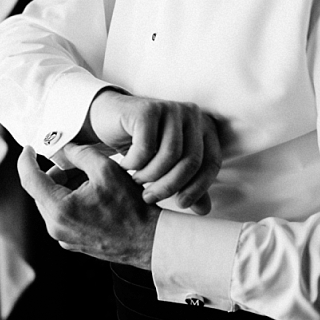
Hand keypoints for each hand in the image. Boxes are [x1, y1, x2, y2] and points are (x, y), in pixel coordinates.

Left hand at [18, 144, 159, 268]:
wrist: (148, 240)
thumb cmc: (132, 207)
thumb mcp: (107, 170)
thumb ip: (80, 154)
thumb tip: (64, 147)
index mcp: (60, 209)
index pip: (30, 179)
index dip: (26, 160)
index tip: (29, 149)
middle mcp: (57, 227)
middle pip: (41, 192)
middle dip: (53, 173)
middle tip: (72, 162)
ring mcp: (64, 238)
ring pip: (51, 204)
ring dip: (62, 188)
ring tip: (87, 179)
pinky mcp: (72, 243)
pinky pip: (61, 217)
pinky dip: (69, 202)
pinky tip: (91, 196)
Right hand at [80, 89, 221, 214]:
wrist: (108, 118)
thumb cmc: (141, 145)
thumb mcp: (167, 167)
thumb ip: (186, 185)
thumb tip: (203, 210)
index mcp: (204, 127)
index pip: (211, 162)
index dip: (199, 188)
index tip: (181, 204)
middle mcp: (192, 114)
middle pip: (191, 161)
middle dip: (170, 186)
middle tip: (150, 197)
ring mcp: (170, 108)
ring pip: (170, 155)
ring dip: (150, 176)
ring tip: (137, 180)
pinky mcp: (147, 110)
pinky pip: (146, 148)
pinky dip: (134, 163)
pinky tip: (126, 165)